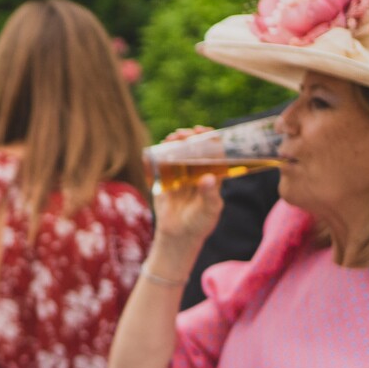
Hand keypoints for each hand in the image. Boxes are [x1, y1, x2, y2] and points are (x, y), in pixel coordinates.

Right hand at [148, 130, 225, 259]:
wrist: (178, 236)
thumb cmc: (200, 223)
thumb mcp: (209, 210)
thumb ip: (210, 195)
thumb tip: (208, 177)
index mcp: (212, 176)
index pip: (213, 152)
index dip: (209, 139)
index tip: (203, 131)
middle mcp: (196, 173)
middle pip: (193, 149)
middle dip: (189, 138)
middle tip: (183, 134)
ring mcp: (179, 176)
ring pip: (177, 154)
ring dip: (174, 143)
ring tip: (171, 138)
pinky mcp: (164, 182)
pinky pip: (160, 165)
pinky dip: (156, 155)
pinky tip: (156, 148)